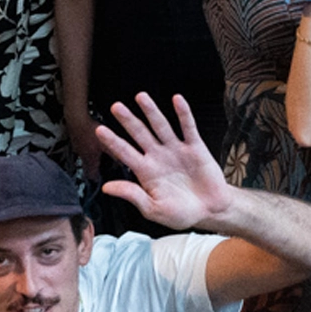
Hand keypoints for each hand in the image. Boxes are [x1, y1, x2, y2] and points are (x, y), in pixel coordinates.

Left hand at [96, 91, 237, 229]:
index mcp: (146, 172)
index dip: (112, 142)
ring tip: (141, 97)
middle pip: (140, 134)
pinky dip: (183, 114)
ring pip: (161, 126)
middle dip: (128, 120)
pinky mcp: (195, 147)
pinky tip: (177, 101)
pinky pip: (188, 128)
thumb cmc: (182, 213)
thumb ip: (132, 195)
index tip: (99, 130)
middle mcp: (158, 157)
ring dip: (151, 111)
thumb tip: (107, 187)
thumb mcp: (153, 210)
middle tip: (116, 107)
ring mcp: (176, 150)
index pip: (125, 153)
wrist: (211, 211)